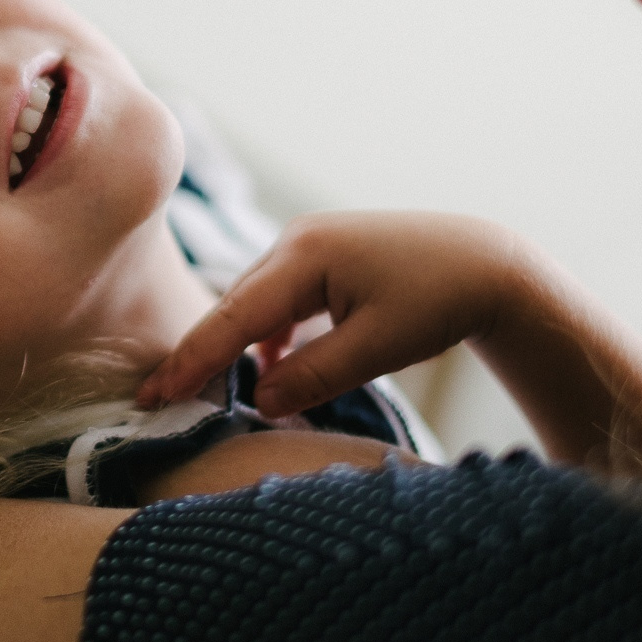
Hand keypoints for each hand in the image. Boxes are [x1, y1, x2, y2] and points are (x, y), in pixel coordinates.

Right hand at [138, 211, 522, 418]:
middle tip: (159, 400)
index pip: (233, 317)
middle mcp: (297, 241)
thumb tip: (257, 401)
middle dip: (201, 353)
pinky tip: (268, 368)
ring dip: (235, 344)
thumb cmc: (438, 302)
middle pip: (236, 306)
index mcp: (304, 255)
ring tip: (201, 389)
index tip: (153, 394)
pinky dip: (268, 333)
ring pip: (257, 303)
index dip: (191, 359)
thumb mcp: (376, 348)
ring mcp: (310, 244)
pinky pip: (281, 299)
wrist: (488, 263)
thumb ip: (312, 376)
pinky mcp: (325, 256)